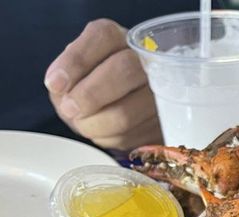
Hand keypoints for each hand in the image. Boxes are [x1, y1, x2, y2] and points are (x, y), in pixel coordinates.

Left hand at [44, 19, 162, 150]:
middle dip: (89, 96)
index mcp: (117, 38)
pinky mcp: (165, 121)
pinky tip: (106, 132)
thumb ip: (65, 77)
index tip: (55, 84)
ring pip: (129, 111)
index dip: (76, 62)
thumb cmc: (92, 86)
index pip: (102, 38)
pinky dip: (113, 139)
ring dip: (98, 124)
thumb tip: (61, 90)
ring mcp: (162, 90)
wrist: (118, 108)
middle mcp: (145, 58)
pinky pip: (136, 135)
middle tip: (71, 110)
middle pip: (124, 71)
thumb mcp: (71, 74)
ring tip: (85, 125)